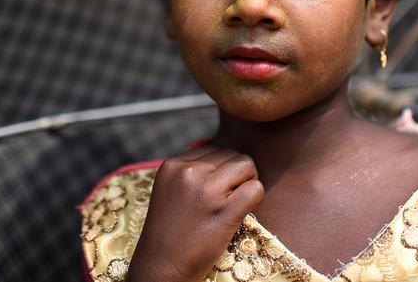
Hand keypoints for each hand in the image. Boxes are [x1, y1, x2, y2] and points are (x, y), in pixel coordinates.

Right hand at [126, 147, 263, 281]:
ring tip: (232, 204)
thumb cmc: (170, 230)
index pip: (215, 150)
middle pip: (233, 155)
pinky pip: (256, 189)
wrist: (161, 267)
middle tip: (225, 199)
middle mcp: (188, 172)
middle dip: (236, 175)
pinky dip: (255, 199)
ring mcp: (206, 190)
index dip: (221, 171)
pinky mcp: (224, 210)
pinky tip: (239, 213)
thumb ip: (194, 169)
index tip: (212, 192)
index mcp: (173, 164)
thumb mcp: (171, 189)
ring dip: (247, 183)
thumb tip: (228, 156)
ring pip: (247, 165)